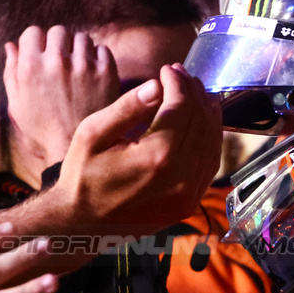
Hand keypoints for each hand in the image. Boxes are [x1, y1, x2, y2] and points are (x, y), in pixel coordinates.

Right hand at [4, 25, 119, 169]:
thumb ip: (12, 71)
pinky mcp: (106, 73)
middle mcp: (56, 61)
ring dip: (79, 49)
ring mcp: (83, 66)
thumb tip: (11, 45)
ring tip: (79, 67)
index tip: (42, 53)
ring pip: (82, 38)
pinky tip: (94, 73)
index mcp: (30, 66)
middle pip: (59, 31)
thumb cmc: (42, 130)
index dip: (37, 42)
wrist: (75, 151)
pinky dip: (98, 58)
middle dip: (59, 43)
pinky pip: (102, 50)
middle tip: (62, 60)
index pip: (33, 32)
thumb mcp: (17, 103)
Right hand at [55, 63, 220, 231]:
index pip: (181, 108)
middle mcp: (179, 177)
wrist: (83, 223)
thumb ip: (126, 109)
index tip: (168, 69)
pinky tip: (203, 123)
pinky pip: (209, 165)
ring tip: (196, 92)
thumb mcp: (92, 135)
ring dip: (206, 114)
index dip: (178, 83)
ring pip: (211, 143)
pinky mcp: (189, 202)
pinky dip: (210, 139)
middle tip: (182, 75)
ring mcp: (188, 193)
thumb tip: (156, 85)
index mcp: (156, 157)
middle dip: (193, 93)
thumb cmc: (82, 176)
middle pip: (199, 123)